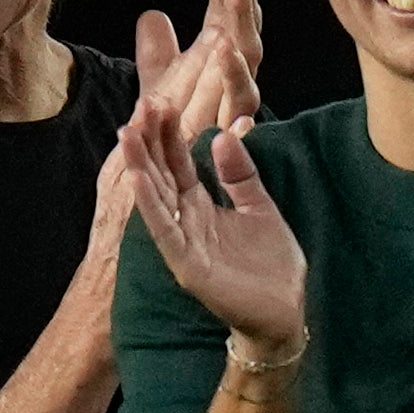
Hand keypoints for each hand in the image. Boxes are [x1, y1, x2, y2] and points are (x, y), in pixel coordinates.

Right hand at [117, 91, 308, 350]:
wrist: (286, 310)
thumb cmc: (272, 265)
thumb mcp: (259, 206)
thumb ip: (241, 173)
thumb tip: (223, 134)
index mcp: (202, 207)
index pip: (179, 164)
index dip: (170, 135)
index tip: (162, 101)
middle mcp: (187, 222)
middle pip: (162, 175)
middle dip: (150, 141)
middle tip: (142, 104)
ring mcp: (184, 244)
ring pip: (155, 198)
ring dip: (140, 165)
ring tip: (127, 132)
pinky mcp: (187, 265)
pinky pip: (165, 230)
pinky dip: (151, 204)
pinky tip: (139, 178)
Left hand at [135, 0, 262, 147]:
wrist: (157, 190)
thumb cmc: (166, 140)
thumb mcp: (159, 87)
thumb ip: (158, 53)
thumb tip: (154, 15)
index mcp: (220, 66)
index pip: (225, 14)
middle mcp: (233, 84)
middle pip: (242, 29)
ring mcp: (233, 109)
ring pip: (245, 61)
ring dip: (241, 23)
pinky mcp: (229, 138)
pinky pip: (236, 107)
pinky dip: (233, 80)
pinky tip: (227, 51)